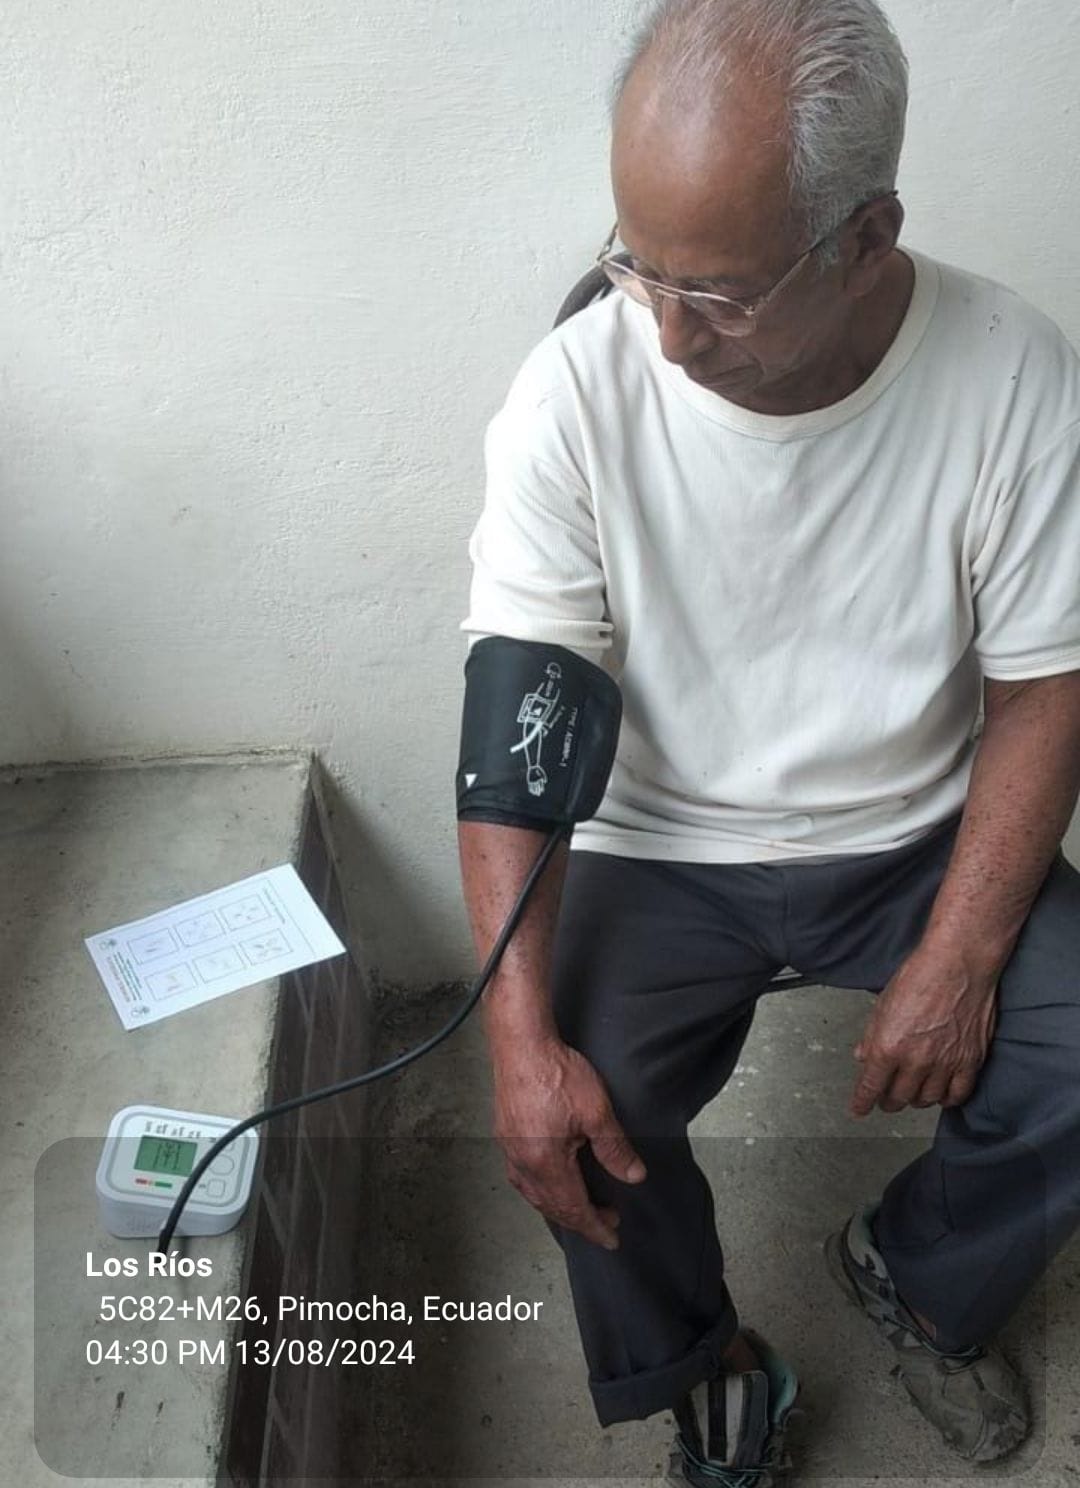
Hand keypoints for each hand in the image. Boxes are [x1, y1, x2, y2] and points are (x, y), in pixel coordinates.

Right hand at [489, 1033, 646, 1248]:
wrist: (521, 1044)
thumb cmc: (557, 1073)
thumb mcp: (596, 1111)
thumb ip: (614, 1148)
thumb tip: (633, 1176)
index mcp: (546, 1163)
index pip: (574, 1208)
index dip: (595, 1226)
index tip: (612, 1238)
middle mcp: (523, 1163)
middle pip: (552, 1206)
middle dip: (580, 1219)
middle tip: (607, 1221)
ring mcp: (510, 1151)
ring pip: (534, 1195)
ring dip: (559, 1207)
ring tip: (582, 1207)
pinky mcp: (505, 1136)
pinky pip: (523, 1179)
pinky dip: (541, 1191)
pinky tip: (550, 1183)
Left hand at [849, 941, 998, 1117]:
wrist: (958, 964)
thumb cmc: (920, 975)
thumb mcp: (883, 1004)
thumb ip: (872, 1035)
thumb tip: (862, 1056)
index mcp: (888, 1046)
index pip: (871, 1086)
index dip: (863, 1102)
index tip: (860, 1109)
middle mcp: (915, 1060)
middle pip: (898, 1098)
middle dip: (888, 1101)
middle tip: (886, 1098)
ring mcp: (945, 1063)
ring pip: (927, 1099)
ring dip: (916, 1099)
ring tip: (912, 1093)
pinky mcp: (970, 1061)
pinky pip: (958, 1094)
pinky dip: (947, 1099)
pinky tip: (941, 1095)